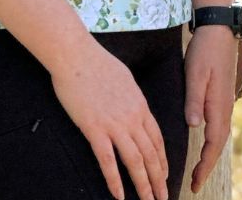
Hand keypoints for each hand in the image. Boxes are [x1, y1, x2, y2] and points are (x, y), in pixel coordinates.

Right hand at [50, 43, 168, 199]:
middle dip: (158, 179)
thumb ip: (132, 99)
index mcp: (140, 105)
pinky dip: (114, 181)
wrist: (77, 56)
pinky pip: (107, 161)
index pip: (157, 139)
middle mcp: (132, 117)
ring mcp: (114, 124)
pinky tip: (119, 196)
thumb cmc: (98, 63)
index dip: (163, 160)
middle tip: (163, 197)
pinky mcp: (94, 129)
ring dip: (143, 185)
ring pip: (134, 161)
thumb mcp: (125, 79)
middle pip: (151, 154)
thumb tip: (135, 109)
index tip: (165, 175)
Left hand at [183, 25, 237, 192]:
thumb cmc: (206, 49)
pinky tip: (205, 139)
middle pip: (218, 143)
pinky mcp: (222, 93)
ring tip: (198, 168)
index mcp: (219, 104)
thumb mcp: (196, 73)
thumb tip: (194, 126)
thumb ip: (195, 100)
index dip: (204, 166)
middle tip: (194, 184)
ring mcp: (225, 99)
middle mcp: (225, 105)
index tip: (194, 183)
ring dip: (210, 153)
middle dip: (207, 165)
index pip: (213, 144)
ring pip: (219, 133)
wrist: (220, 27)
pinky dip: (212, 138)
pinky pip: (219, 123)